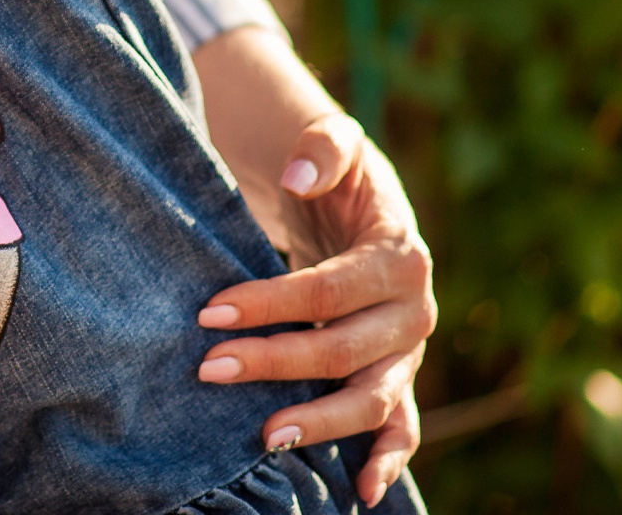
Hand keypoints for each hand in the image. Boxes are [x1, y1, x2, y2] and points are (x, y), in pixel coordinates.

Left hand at [194, 111, 432, 503]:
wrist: (357, 199)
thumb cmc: (337, 173)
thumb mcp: (335, 142)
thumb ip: (322, 148)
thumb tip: (298, 173)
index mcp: (400, 256)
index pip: (327, 288)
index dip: (269, 302)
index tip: (210, 312)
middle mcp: (412, 311)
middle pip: (342, 349)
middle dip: (275, 361)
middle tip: (209, 367)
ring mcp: (407, 351)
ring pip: (371, 398)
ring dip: (319, 421)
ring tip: (264, 434)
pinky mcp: (398, 375)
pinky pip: (402, 426)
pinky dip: (388, 461)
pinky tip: (360, 491)